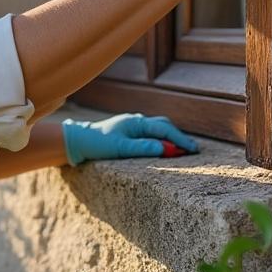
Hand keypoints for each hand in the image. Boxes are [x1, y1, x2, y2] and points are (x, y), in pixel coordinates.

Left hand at [61, 113, 199, 164]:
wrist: (78, 140)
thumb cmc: (98, 144)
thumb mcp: (120, 148)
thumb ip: (143, 147)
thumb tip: (165, 148)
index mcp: (137, 122)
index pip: (165, 129)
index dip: (181, 139)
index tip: (194, 150)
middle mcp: (137, 121)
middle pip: (164, 126)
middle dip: (179, 137)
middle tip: (192, 150)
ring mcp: (132, 126)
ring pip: (157, 128)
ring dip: (170, 137)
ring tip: (182, 150)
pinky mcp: (128, 132)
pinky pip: (150, 133)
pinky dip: (160, 139)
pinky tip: (163, 147)